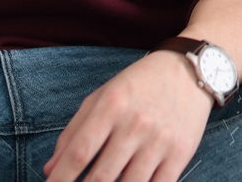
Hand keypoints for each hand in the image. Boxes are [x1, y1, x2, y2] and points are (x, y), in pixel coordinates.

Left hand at [44, 49, 212, 181]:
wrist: (190, 71)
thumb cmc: (139, 85)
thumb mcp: (102, 97)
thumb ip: (74, 131)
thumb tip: (51, 170)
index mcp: (111, 106)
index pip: (79, 153)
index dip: (60, 179)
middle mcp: (135, 124)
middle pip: (101, 177)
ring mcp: (160, 141)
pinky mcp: (181, 154)